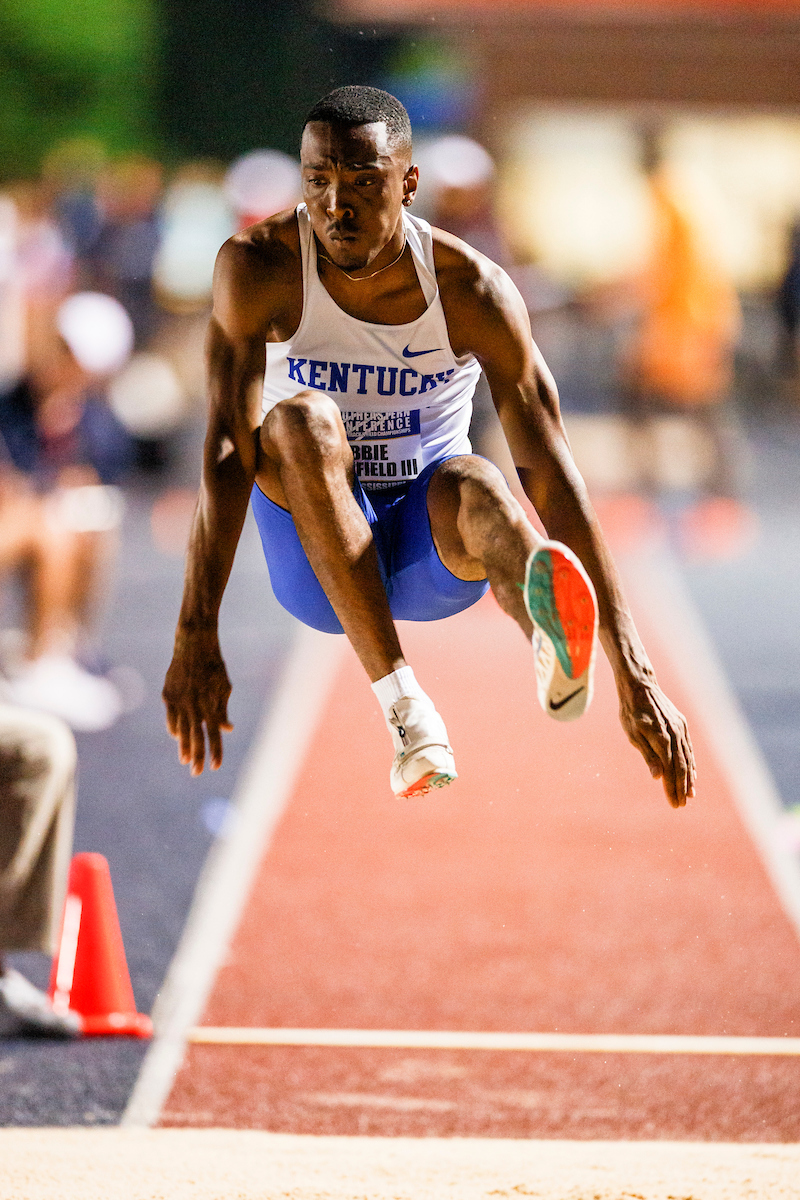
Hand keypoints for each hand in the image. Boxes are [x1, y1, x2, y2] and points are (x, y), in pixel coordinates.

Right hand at [163, 628, 232, 774]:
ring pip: (180, 730)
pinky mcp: (167, 695)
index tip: (215, 767)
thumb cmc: (214, 666)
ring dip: (183, 746)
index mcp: (211, 703)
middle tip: (197, 773)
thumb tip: (226, 730)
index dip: (215, 751)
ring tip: (185, 760)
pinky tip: (177, 737)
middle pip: (196, 737)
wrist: (193, 644)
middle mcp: (194, 705)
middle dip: (197, 756)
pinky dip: (174, 729)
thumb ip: (223, 710)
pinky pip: (171, 718)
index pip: (214, 734)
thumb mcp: (224, 687)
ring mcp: (178, 700)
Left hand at [617, 677, 695, 807]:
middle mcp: (675, 734)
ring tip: (690, 794)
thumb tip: (658, 777)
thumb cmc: (631, 711)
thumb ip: (647, 755)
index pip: (670, 770)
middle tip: (681, 804)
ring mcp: (680, 729)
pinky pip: (688, 748)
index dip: (672, 788)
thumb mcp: (633, 734)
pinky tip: (692, 774)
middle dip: (682, 787)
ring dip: (689, 778)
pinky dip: (691, 763)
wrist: (640, 685)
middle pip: (681, 767)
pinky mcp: (681, 725)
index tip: (674, 803)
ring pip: (687, 758)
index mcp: (661, 738)